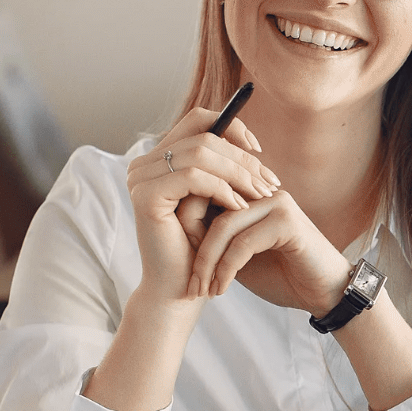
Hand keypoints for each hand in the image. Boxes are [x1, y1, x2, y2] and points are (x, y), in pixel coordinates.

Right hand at [125, 107, 278, 304]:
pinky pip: (194, 177)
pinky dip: (222, 189)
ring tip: (261, 195)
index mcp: (158, 159)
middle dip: (243, 158)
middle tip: (270, 182)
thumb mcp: (215, 202)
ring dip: (239, 174)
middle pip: (204, 136)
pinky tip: (239, 207)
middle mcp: (144, 164)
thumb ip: (223, 170)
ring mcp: (141, 178)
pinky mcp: (147, 196)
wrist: (179, 290)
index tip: (259, 151)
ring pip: (201, 153)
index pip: (198, 119)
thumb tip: (253, 144)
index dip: (232, 127)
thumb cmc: (200, 249)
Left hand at [186, 187, 353, 314]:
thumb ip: (214, 241)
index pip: (204, 196)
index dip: (186, 230)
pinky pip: (243, 242)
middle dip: (194, 251)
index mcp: (250, 194)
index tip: (182, 271)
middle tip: (190, 285)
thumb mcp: (239, 258)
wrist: (326, 295)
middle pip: (209, 207)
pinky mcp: (287, 221)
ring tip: (203, 291)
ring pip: (223, 226)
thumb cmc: (283, 277)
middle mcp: (263, 192)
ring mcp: (277, 203)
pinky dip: (227, 269)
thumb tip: (175, 235)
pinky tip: (222, 289)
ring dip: (208, 263)